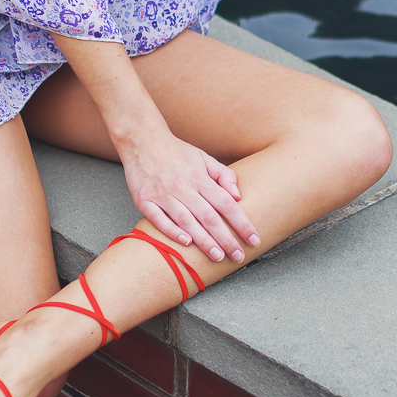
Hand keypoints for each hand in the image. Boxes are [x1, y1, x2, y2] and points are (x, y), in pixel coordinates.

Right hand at [119, 128, 260, 264]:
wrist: (142, 139)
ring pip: (187, 221)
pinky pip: (159, 219)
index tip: (254, 239)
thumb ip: (224, 175)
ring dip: (204, 241)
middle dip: (226, 239)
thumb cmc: (176, 152)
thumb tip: (238, 196)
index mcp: (200, 178)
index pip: (227, 204)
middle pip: (209, 217)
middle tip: (238, 256)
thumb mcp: (204, 158)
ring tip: (217, 256)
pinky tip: (186, 242)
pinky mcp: (144, 200)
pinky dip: (172, 231)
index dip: (242, 223)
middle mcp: (183, 187)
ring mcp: (162, 194)